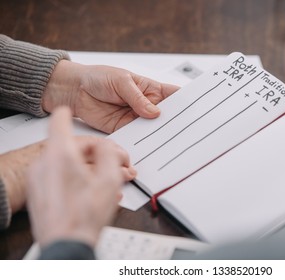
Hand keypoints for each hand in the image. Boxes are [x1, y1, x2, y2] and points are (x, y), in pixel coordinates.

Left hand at [27, 107, 126, 246]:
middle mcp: (44, 163)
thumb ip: (109, 155)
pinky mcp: (39, 192)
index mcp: (60, 154)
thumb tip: (107, 147)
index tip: (74, 113)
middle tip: (117, 165)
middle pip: (71, 146)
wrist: (66, 245)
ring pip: (67, 162)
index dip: (70, 114)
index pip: (59, 120)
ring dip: (89, 167)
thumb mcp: (109, 180)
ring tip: (109, 182)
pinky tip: (95, 191)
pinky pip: (60, 176)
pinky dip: (76, 178)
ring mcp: (39, 178)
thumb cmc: (84, 216)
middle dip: (97, 154)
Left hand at [42, 60, 179, 132]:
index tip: (196, 109)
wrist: (76, 90)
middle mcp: (146, 105)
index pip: (173, 96)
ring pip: (154, 129)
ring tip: (171, 140)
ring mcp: (136, 118)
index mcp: (151, 89)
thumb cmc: (99, 78)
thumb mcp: (121, 81)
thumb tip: (154, 112)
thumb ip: (137, 98)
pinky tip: (150, 145)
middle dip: (175, 123)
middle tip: (185, 130)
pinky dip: (144, 142)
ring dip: (160, 134)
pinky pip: (137, 137)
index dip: (185, 102)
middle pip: (167, 116)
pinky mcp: (125, 129)